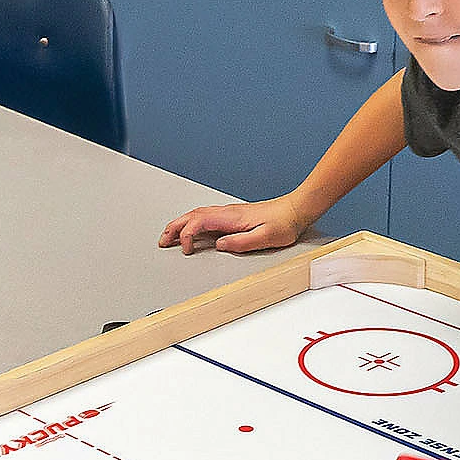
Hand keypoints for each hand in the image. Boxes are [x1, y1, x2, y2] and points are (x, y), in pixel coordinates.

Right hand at [157, 195, 310, 255]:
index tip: (185, 250)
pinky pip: (206, 217)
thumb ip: (241, 242)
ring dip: (181, 224)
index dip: (186, 235)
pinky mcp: (234, 216)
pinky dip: (193, 223)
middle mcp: (228, 213)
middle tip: (162, 240)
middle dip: (174, 227)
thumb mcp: (265, 237)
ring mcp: (230, 213)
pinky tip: (192, 231)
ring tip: (170, 236)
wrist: (296, 209)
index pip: (199, 222)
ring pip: (198, 215)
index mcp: (232, 218)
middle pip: (192, 216)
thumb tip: (220, 245)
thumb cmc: (284, 223)